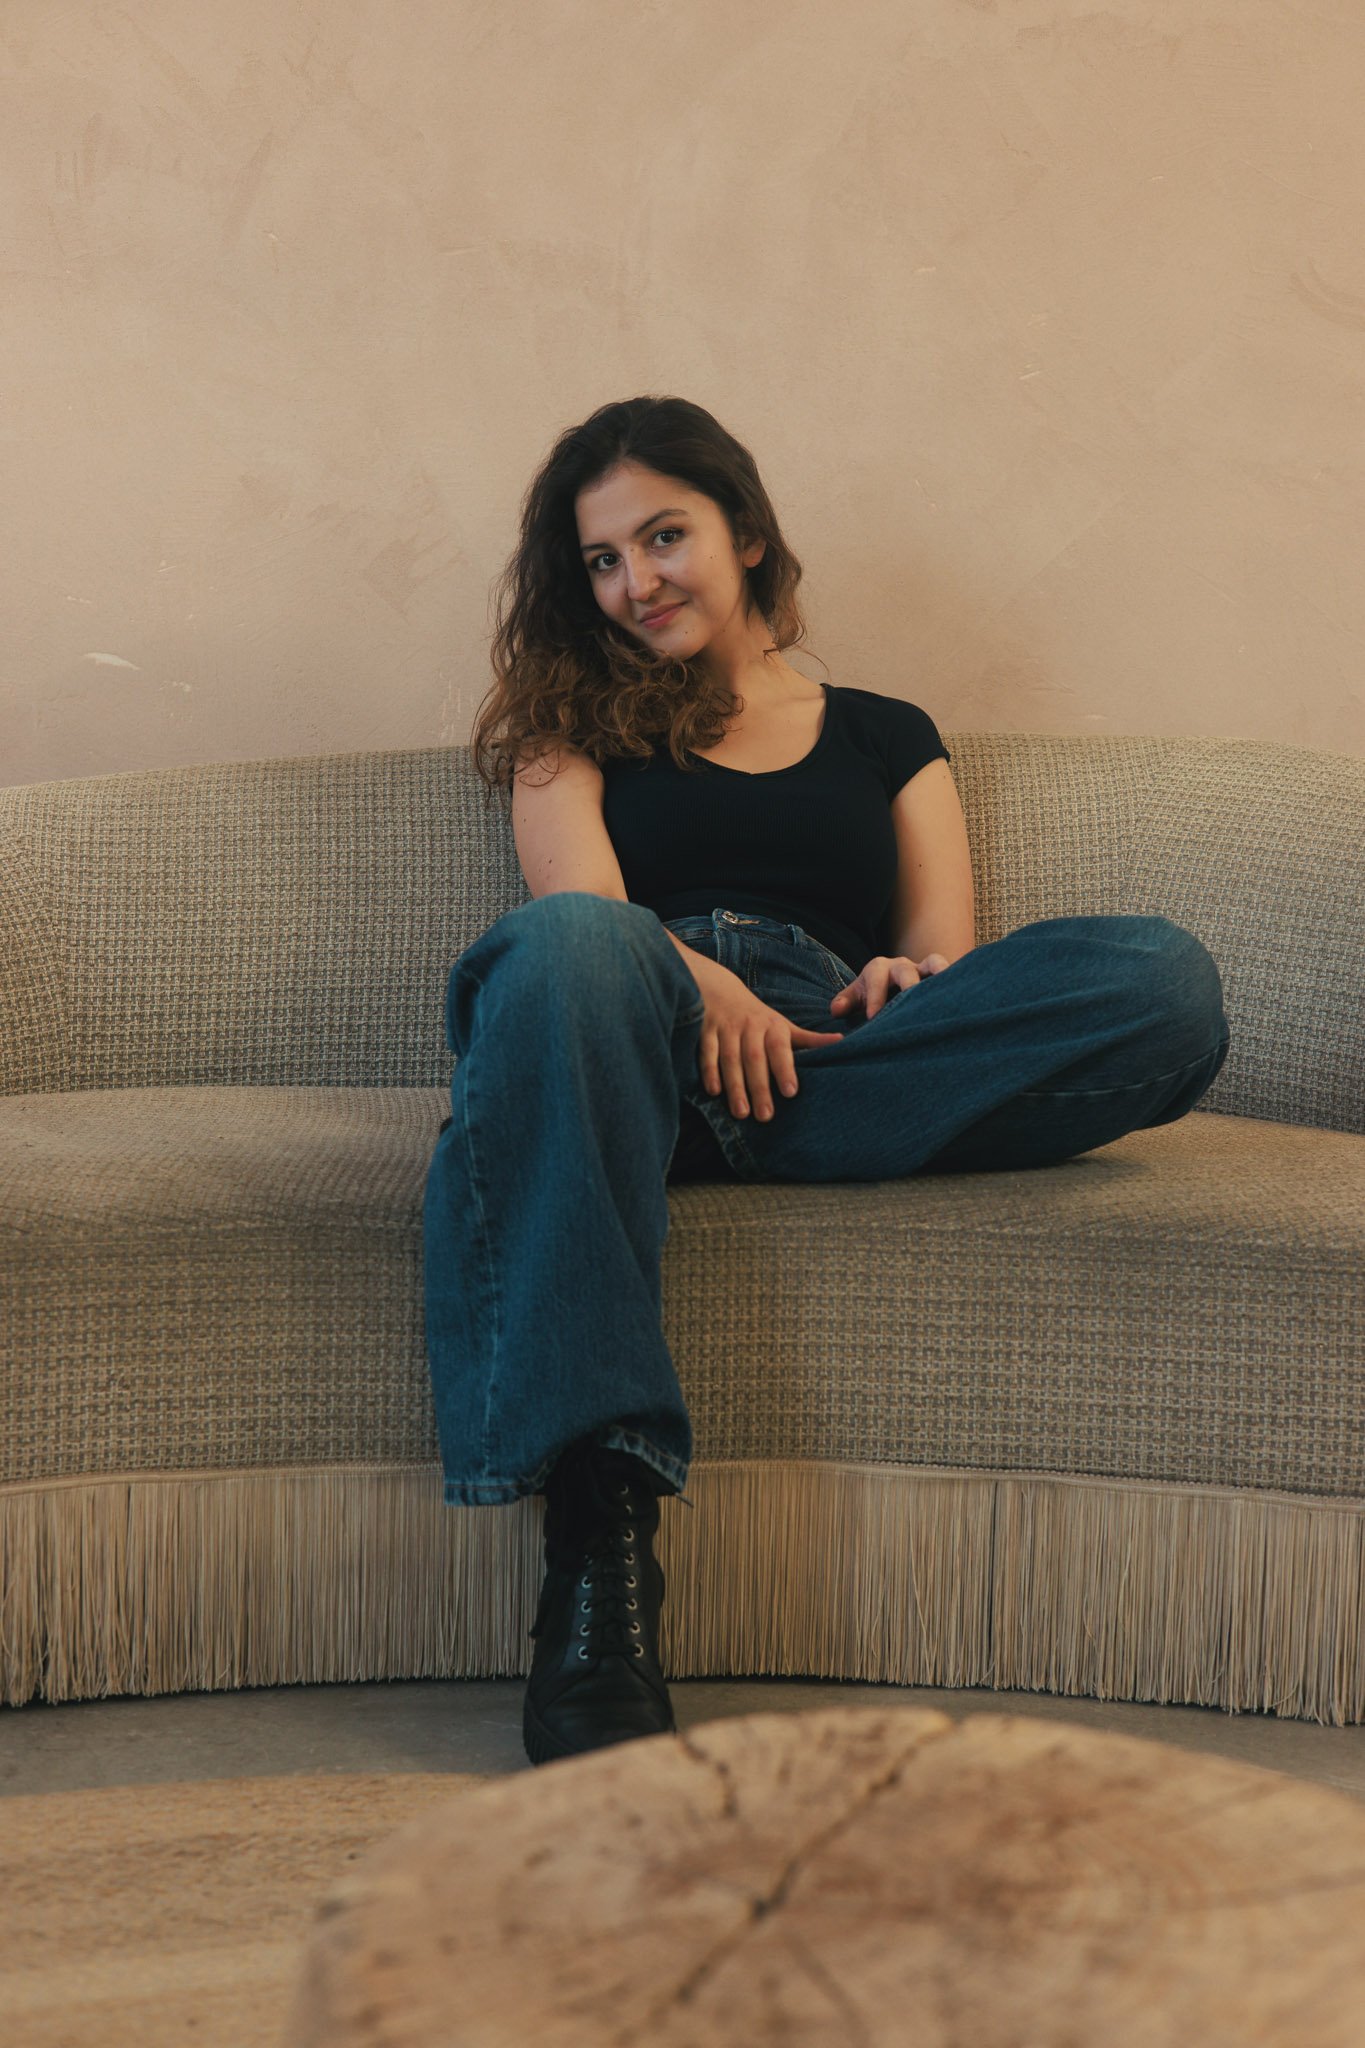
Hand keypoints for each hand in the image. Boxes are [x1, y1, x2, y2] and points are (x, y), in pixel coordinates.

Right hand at [682, 948, 843, 1120]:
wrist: (719, 990)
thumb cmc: (758, 1017)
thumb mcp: (784, 1025)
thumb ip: (809, 1039)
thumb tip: (842, 1043)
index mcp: (772, 1026)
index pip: (780, 1048)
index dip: (785, 1069)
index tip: (791, 1093)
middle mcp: (749, 1026)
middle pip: (754, 1058)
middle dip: (759, 1087)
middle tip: (765, 1116)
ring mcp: (726, 1028)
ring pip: (730, 1059)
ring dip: (735, 1086)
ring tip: (741, 1113)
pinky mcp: (705, 1031)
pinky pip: (707, 1053)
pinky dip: (709, 1071)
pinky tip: (713, 1092)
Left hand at [830, 953, 950, 1021]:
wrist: (889, 989)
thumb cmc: (869, 997)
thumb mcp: (854, 998)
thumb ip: (844, 1003)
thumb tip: (836, 1010)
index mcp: (878, 969)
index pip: (876, 979)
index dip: (874, 998)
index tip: (873, 1017)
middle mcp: (902, 966)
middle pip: (906, 970)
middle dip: (908, 983)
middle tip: (911, 997)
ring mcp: (923, 970)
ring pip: (934, 963)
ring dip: (941, 972)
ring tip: (947, 983)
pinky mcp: (940, 977)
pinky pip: (951, 974)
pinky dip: (957, 980)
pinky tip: (965, 995)